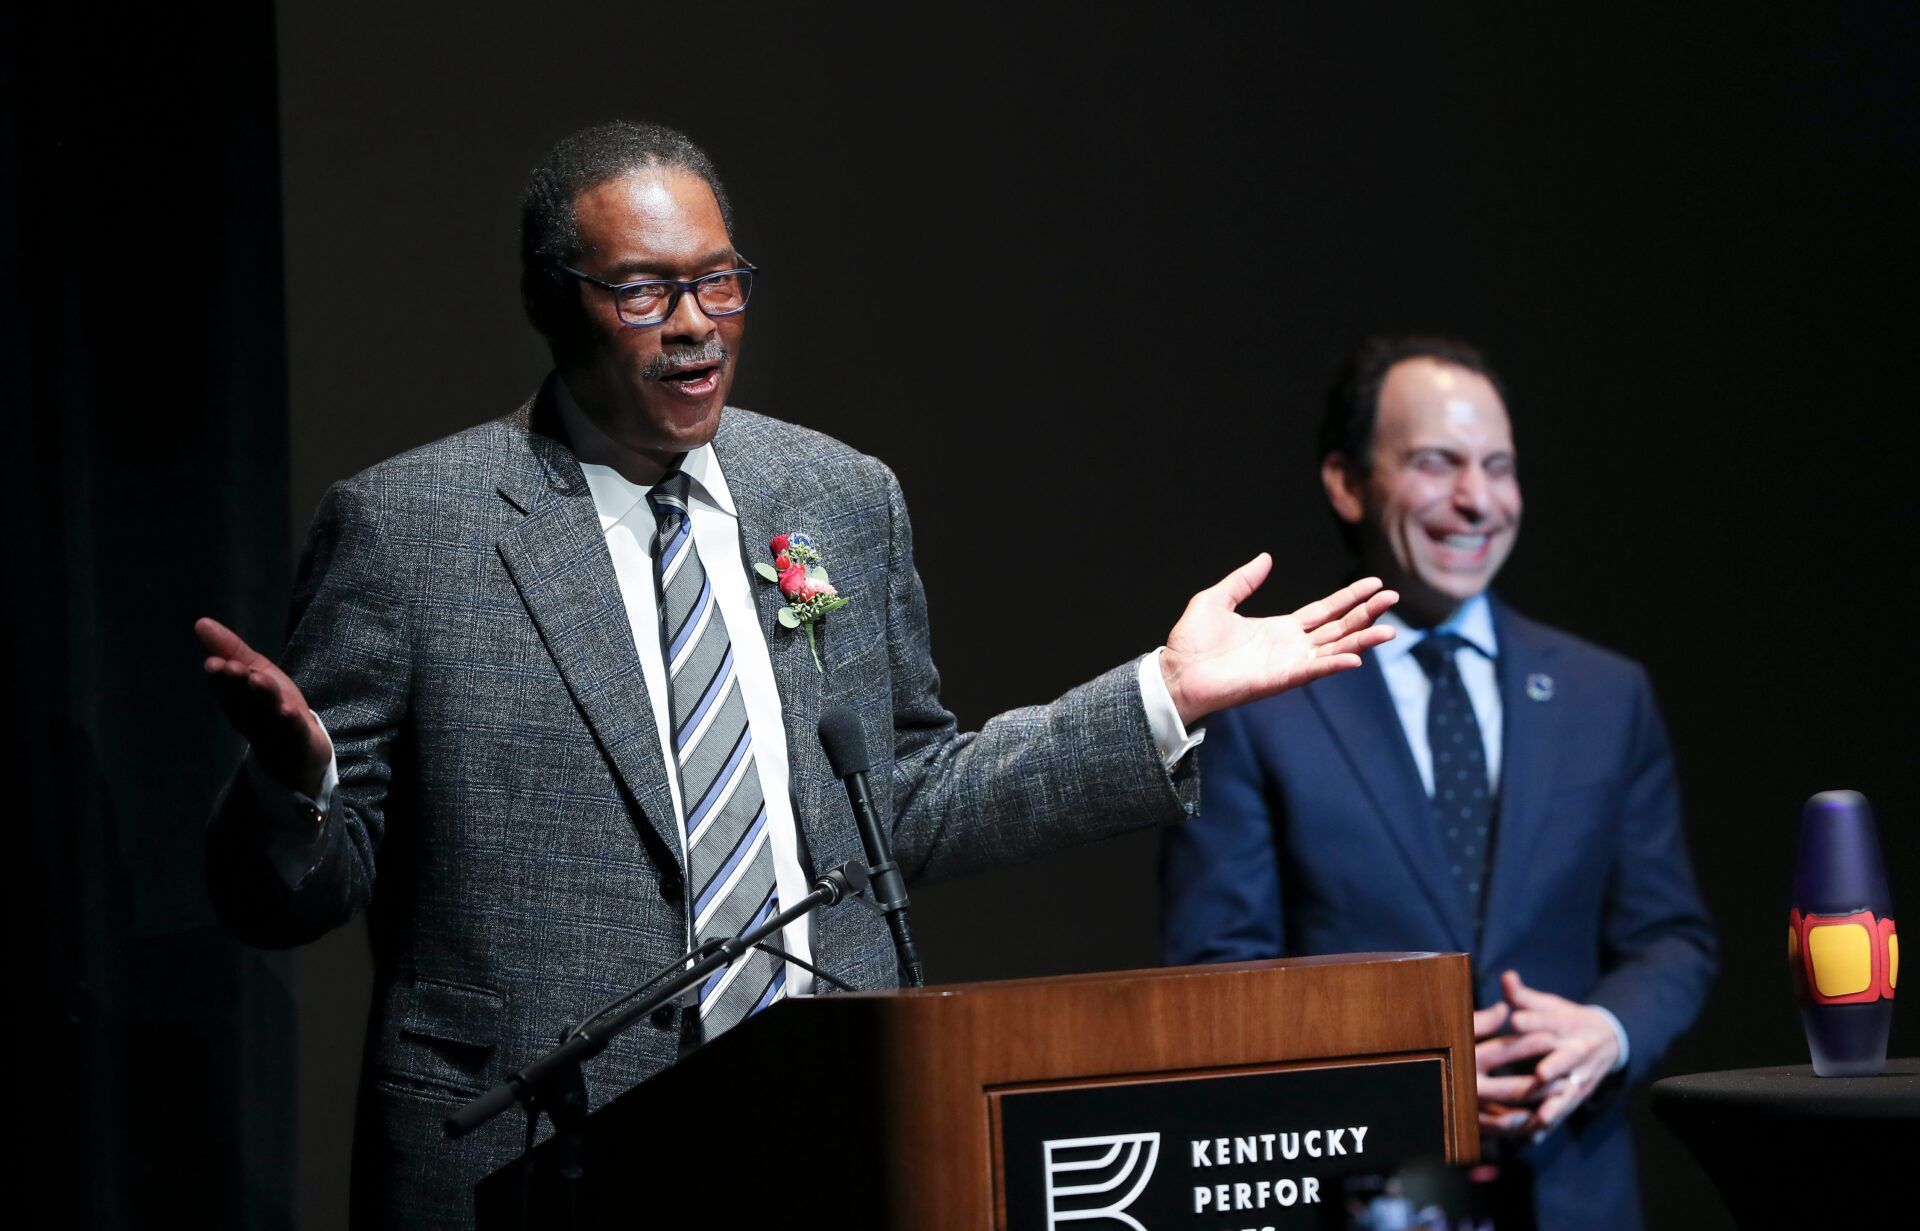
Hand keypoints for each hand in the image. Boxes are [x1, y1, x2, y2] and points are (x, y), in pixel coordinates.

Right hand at [195, 617, 330, 799]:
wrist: (298, 752)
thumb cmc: (271, 706)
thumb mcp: (253, 672)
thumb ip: (230, 650)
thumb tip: (201, 622)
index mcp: (237, 700)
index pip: (226, 688)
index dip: (221, 677)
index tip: (215, 663)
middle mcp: (251, 717)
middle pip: (244, 699)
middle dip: (237, 684)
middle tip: (234, 667)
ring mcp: (274, 731)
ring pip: (267, 714)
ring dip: (263, 697)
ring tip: (259, 680)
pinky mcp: (298, 741)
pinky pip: (293, 733)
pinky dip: (290, 723)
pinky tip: (289, 711)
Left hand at [1159, 556, 1396, 726]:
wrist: (1174, 673)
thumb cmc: (1190, 643)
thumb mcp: (1216, 600)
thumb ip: (1243, 580)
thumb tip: (1265, 558)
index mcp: (1280, 628)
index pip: (1325, 610)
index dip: (1350, 598)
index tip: (1375, 584)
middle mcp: (1290, 646)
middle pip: (1338, 628)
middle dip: (1366, 613)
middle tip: (1393, 598)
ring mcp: (1288, 664)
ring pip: (1334, 650)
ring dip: (1362, 640)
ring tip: (1389, 630)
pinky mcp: (1279, 679)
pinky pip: (1313, 671)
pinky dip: (1335, 664)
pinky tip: (1357, 657)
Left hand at [1473, 971, 1621, 1140]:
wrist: (1607, 1040)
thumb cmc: (1565, 1020)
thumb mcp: (1548, 1005)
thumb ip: (1524, 996)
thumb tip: (1506, 977)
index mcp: (1567, 1026)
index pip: (1549, 1021)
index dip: (1533, 1020)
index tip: (1515, 1020)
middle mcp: (1578, 1052)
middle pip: (1566, 1058)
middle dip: (1555, 1066)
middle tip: (1540, 1075)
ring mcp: (1581, 1077)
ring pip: (1569, 1092)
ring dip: (1556, 1105)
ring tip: (1542, 1117)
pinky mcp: (1578, 1096)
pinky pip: (1564, 1112)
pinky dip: (1551, 1127)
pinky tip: (1536, 1139)